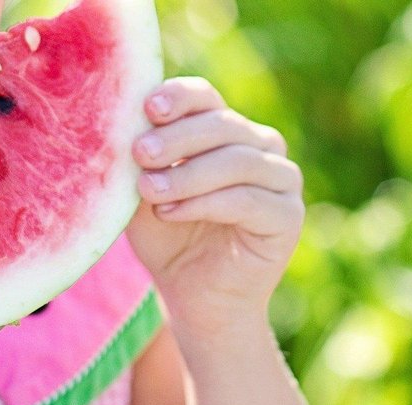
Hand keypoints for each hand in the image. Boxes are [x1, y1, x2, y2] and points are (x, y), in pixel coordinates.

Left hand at [126, 77, 304, 339]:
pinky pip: (248, 199)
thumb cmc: (168, 240)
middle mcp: (260, 147)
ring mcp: (281, 179)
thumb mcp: (144, 194)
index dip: (179, 98)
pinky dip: (206, 203)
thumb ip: (141, 160)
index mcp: (226, 131)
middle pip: (222, 124)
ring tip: (149, 191)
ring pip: (237, 160)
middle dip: (177, 138)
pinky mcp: (289, 215)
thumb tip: (122, 121)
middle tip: (140, 153)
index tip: (147, 108)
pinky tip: (171, 212)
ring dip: (188, 174)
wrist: (195, 299)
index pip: (205, 98)